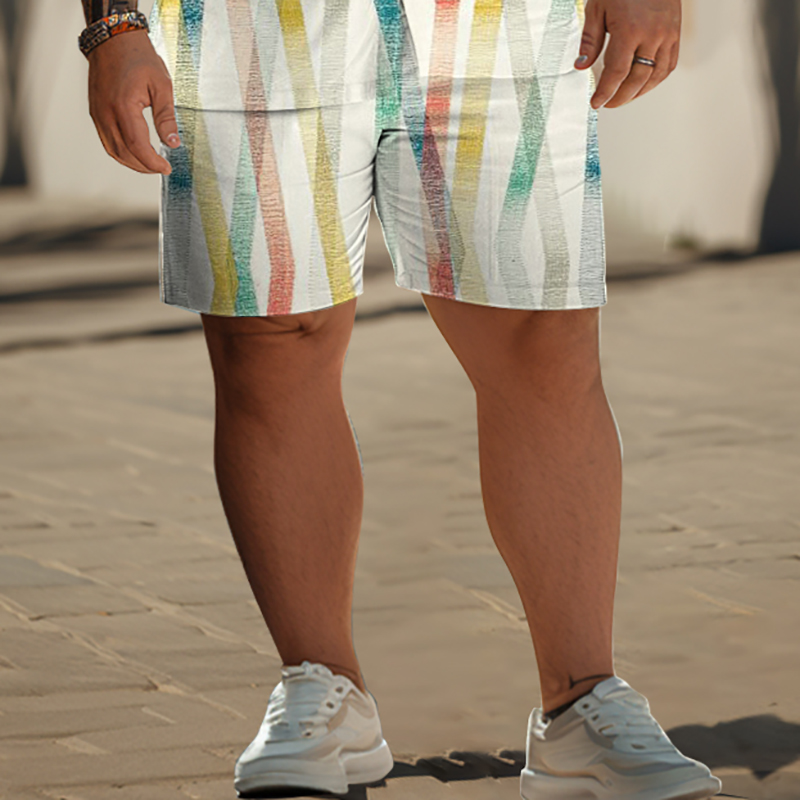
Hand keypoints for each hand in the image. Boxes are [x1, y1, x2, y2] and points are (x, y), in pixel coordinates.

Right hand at [88, 30, 178, 173]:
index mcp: (122, 106)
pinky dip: (121, 152)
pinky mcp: (96, 113)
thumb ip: (166, 117)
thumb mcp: (162, 86)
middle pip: (124, 152)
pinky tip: (135, 153)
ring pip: (113, 150)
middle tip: (161, 168)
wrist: (114, 40)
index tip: (166, 168)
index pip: (137, 146)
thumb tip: (173, 142)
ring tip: (150, 164)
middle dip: (144, 166)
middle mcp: (105, 112)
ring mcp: (98, 113)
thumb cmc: (137, 57)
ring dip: (132, 163)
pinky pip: (107, 140)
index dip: (152, 162)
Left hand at [575, 0, 680, 108]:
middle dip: (620, 97)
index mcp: (630, 29)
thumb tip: (581, 67)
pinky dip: (655, 80)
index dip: (606, 92)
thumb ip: (590, 40)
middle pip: (637, 79)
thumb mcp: (597, 8)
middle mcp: (652, 34)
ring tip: (623, 98)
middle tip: (608, 103)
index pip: (617, 72)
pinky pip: (668, 65)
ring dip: (638, 93)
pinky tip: (642, 85)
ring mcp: (667, 34)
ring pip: (655, 76)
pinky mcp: (676, 33)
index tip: (596, 103)